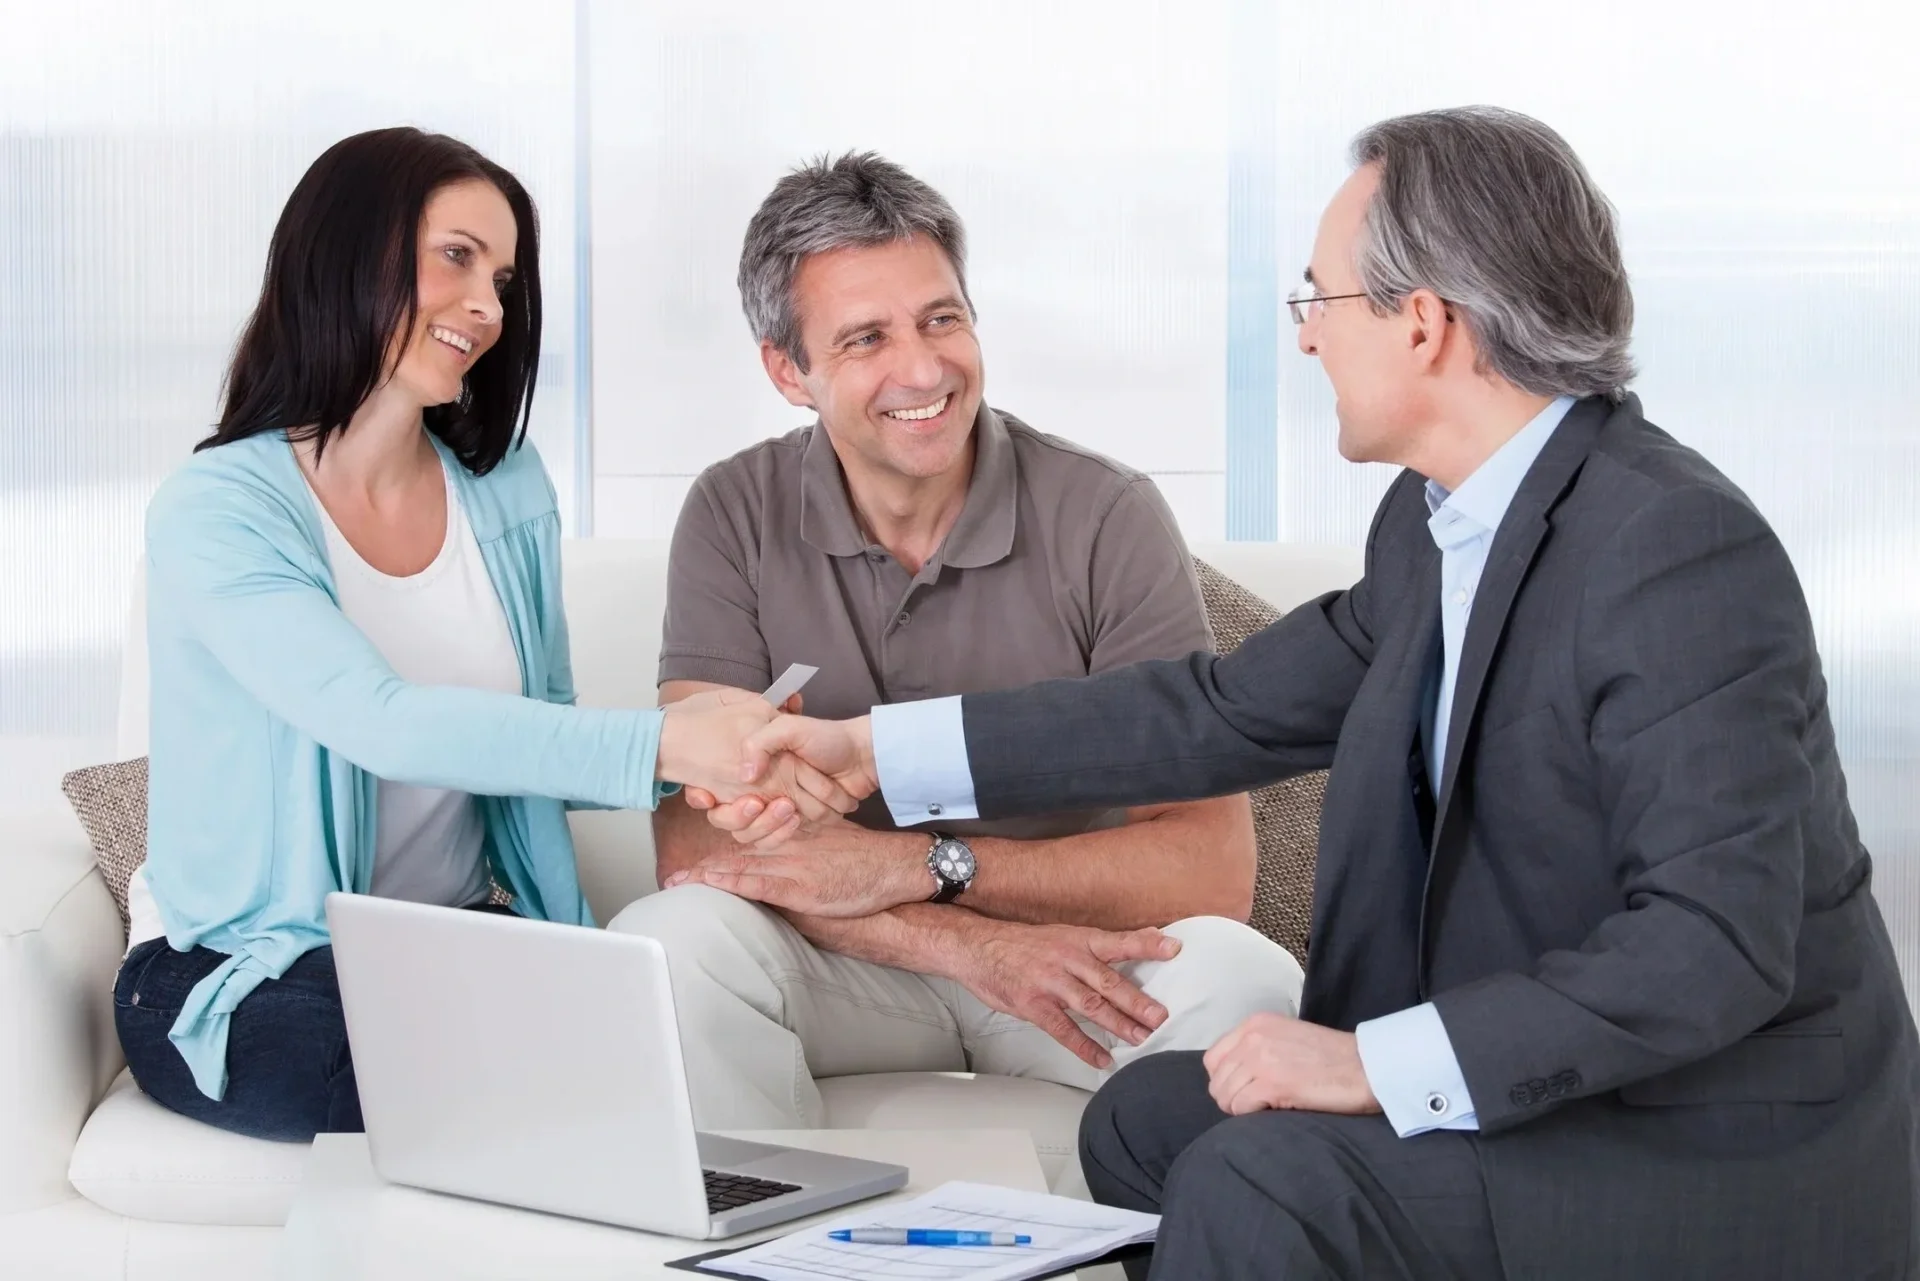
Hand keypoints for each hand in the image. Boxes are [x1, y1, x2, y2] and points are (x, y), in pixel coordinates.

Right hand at [657, 690, 857, 824]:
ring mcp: (771, 809)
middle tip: (757, 803)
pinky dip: (783, 832)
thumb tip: (744, 774)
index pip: (711, 790)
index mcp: (748, 766)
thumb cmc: (827, 738)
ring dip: (766, 825)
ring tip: (789, 808)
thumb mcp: (791, 727)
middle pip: (727, 819)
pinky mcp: (790, 824)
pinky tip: (797, 818)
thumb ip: (761, 742)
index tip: (708, 799)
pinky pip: (774, 840)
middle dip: (739, 816)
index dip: (702, 798)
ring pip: (750, 834)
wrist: (861, 759)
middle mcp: (755, 790)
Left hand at [659, 821, 929, 917]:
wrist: (894, 866)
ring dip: (706, 877)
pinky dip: (730, 884)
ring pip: (740, 867)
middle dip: (703, 863)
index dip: (719, 846)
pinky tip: (709, 884)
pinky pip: (758, 884)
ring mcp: (792, 865)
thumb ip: (809, 843)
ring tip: (676, 883)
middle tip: (672, 875)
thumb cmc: (868, 857)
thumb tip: (793, 851)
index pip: (750, 837)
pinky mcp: (800, 886)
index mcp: (795, 833)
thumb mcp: (834, 838)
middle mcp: (787, 845)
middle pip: (736, 852)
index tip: (697, 854)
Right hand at [950, 920, 1181, 1069]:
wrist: (979, 947)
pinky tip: (1101, 1059)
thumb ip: (1100, 944)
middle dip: (1137, 1001)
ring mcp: (1050, 983)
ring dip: (1118, 1025)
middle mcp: (1067, 960)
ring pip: (1090, 1006)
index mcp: (1078, 940)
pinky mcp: (1034, 1005)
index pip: (1118, 942)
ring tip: (1140, 1039)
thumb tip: (1144, 938)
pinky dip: (1084, 1046)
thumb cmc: (1025, 944)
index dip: (1146, 945)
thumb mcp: (1063, 935)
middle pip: (1108, 982)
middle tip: (1160, 1017)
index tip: (1174, 949)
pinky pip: (1063, 1029)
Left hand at [1201, 1013, 1381, 1116]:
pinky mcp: (1273, 1083)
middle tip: (1259, 1105)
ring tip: (1270, 1107)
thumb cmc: (1333, 1058)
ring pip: (1225, 1097)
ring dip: (1243, 1109)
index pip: (1213, 1059)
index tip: (1247, 1090)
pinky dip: (1253, 1116)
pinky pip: (1241, 1108)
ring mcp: (1261, 1059)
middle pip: (1217, 1081)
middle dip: (1233, 1099)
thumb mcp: (1286, 1038)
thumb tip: (1233, 1078)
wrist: (1367, 1066)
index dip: (1227, 1081)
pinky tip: (1276, 1109)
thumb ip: (1258, 1048)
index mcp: (1255, 1024)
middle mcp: (1253, 1037)